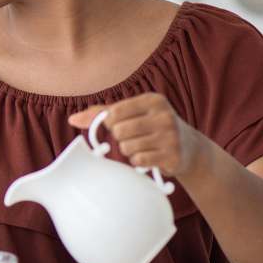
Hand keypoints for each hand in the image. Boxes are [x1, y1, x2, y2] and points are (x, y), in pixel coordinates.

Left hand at [68, 92, 203, 177]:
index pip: (114, 113)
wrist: (190, 148)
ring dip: (130, 151)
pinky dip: (139, 162)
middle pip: (119, 131)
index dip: (111, 124)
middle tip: (135, 138)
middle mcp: (164, 115)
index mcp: (153, 100)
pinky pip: (139, 161)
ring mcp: (170, 135)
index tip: (121, 125)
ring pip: (128, 147)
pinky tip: (150, 157)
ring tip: (144, 147)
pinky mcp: (173, 155)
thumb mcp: (132, 114)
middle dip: (121, 138)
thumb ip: (102, 113)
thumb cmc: (152, 127)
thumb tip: (72, 119)